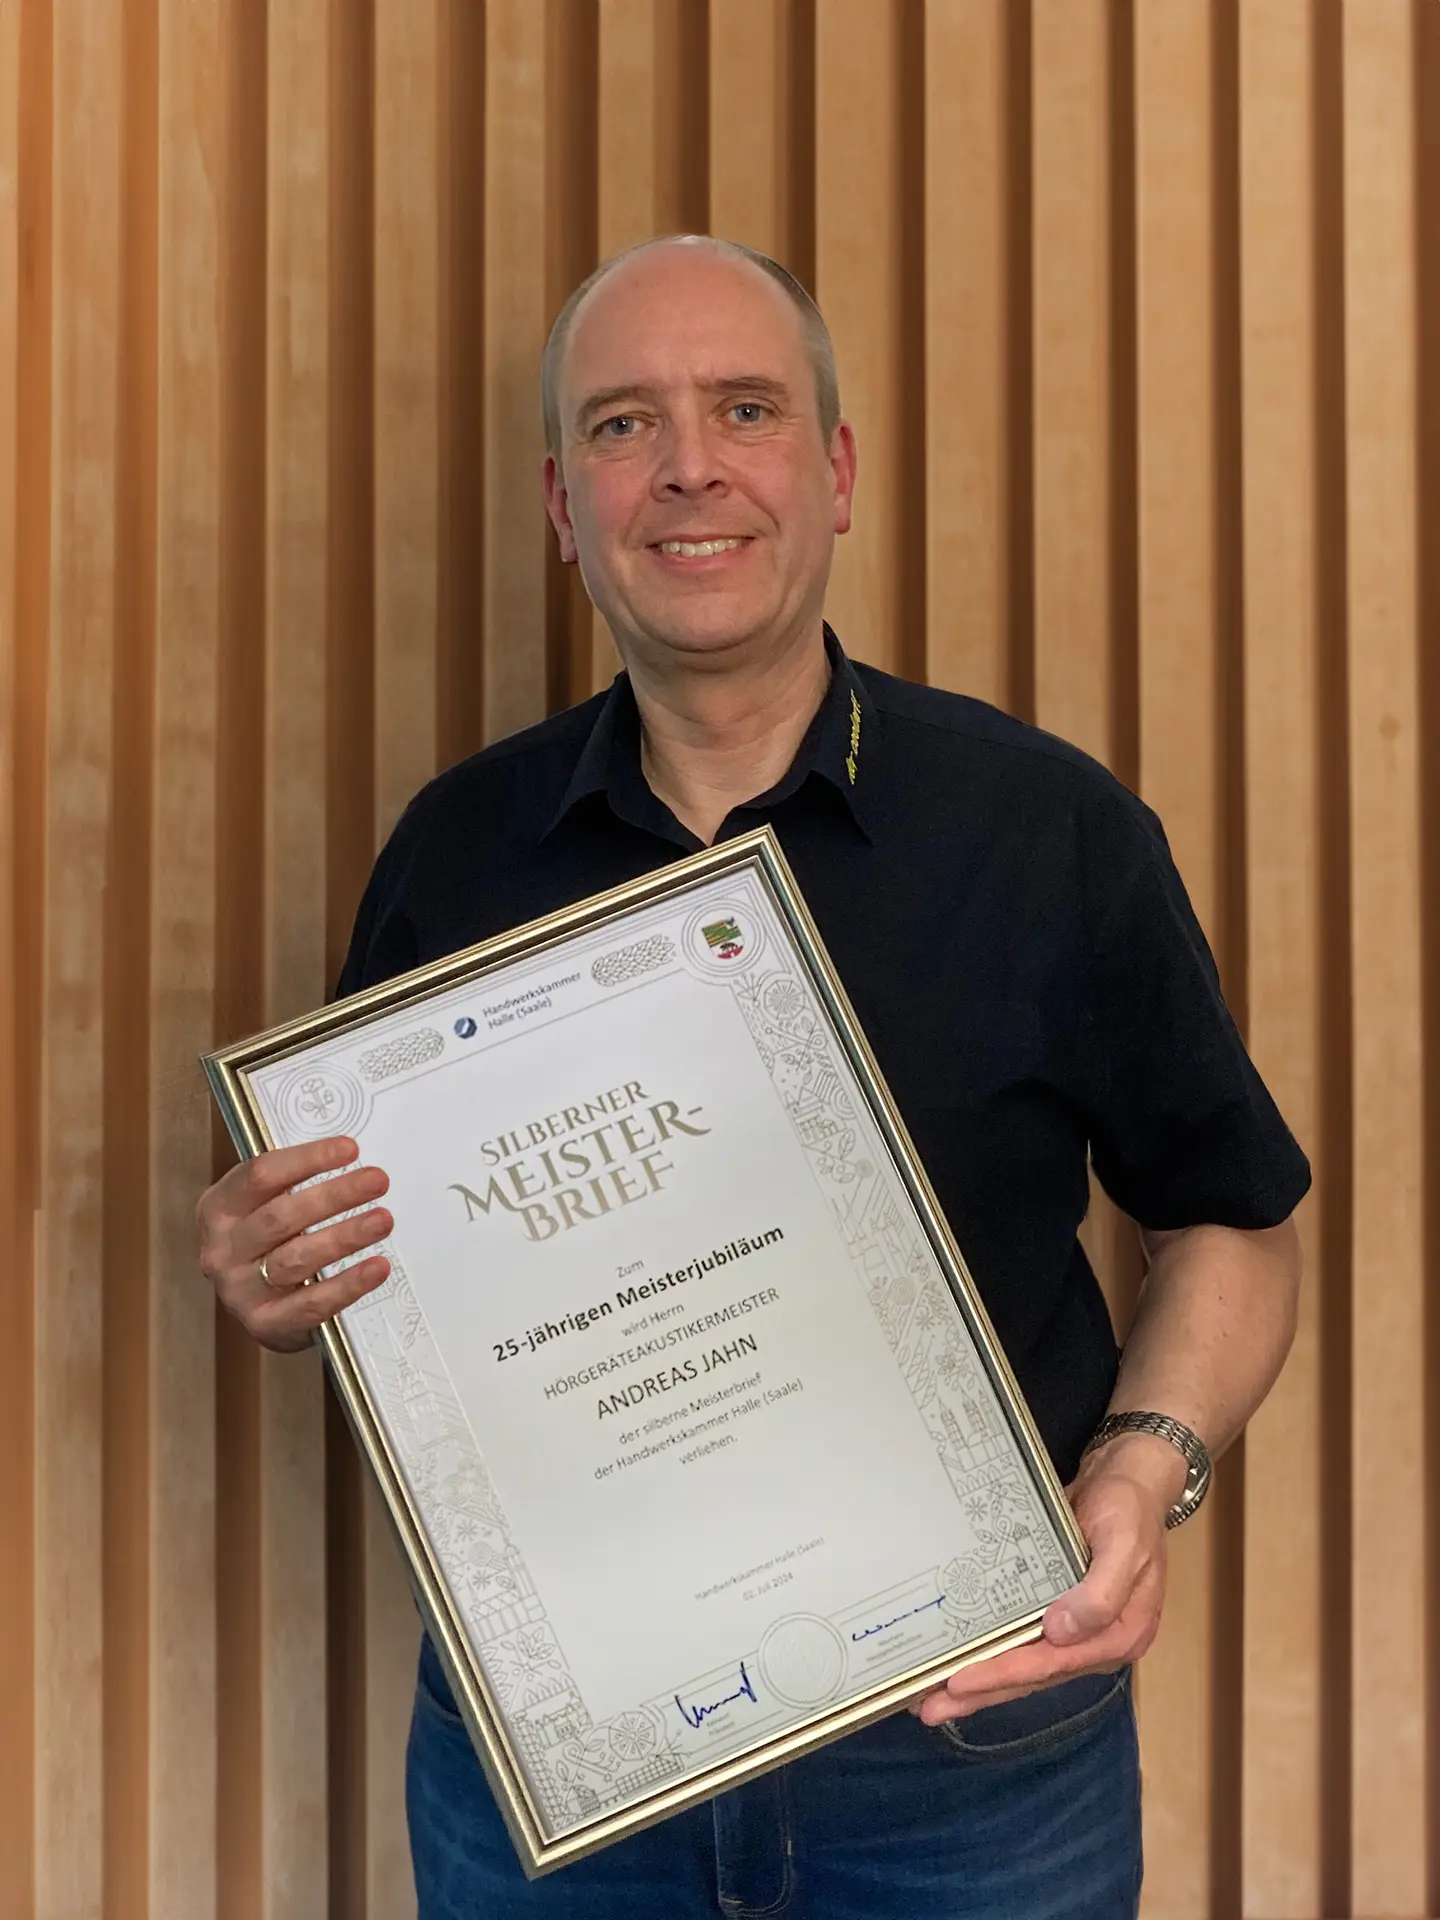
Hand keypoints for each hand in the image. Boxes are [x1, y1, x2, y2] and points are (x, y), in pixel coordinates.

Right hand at [197, 1135, 393, 1352]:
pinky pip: (311, 1304)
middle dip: (334, 1196)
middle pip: (281, 1216)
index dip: (307, 1159)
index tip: (350, 1149)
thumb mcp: (266, 1204)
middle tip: (377, 1180)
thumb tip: (349, 1154)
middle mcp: (222, 1250)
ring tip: (383, 1220)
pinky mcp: (265, 1324)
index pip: (260, 1175)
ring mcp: (239, 1290)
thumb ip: (294, 1182)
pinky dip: (348, 1285)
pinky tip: (377, 1267)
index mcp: (219, 1209)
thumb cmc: (269, 1241)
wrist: (257, 1305)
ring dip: (345, 1236)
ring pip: (297, 1259)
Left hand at [911, 1432, 1180, 1725]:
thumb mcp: (1125, 1544)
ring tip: (931, 1701)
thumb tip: (1062, 1632)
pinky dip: (992, 1656)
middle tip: (930, 1709)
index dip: (1005, 1675)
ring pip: (1023, 1665)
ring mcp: (1077, 1631)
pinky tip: (960, 1663)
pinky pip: (1021, 1642)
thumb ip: (1102, 1592)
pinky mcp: (1058, 1613)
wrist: (1129, 1478)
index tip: (960, 1683)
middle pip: (1032, 1676)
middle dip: (981, 1694)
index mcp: (1119, 1635)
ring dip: (980, 1684)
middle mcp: (1095, 1642)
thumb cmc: (1129, 1509)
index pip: (1053, 1664)